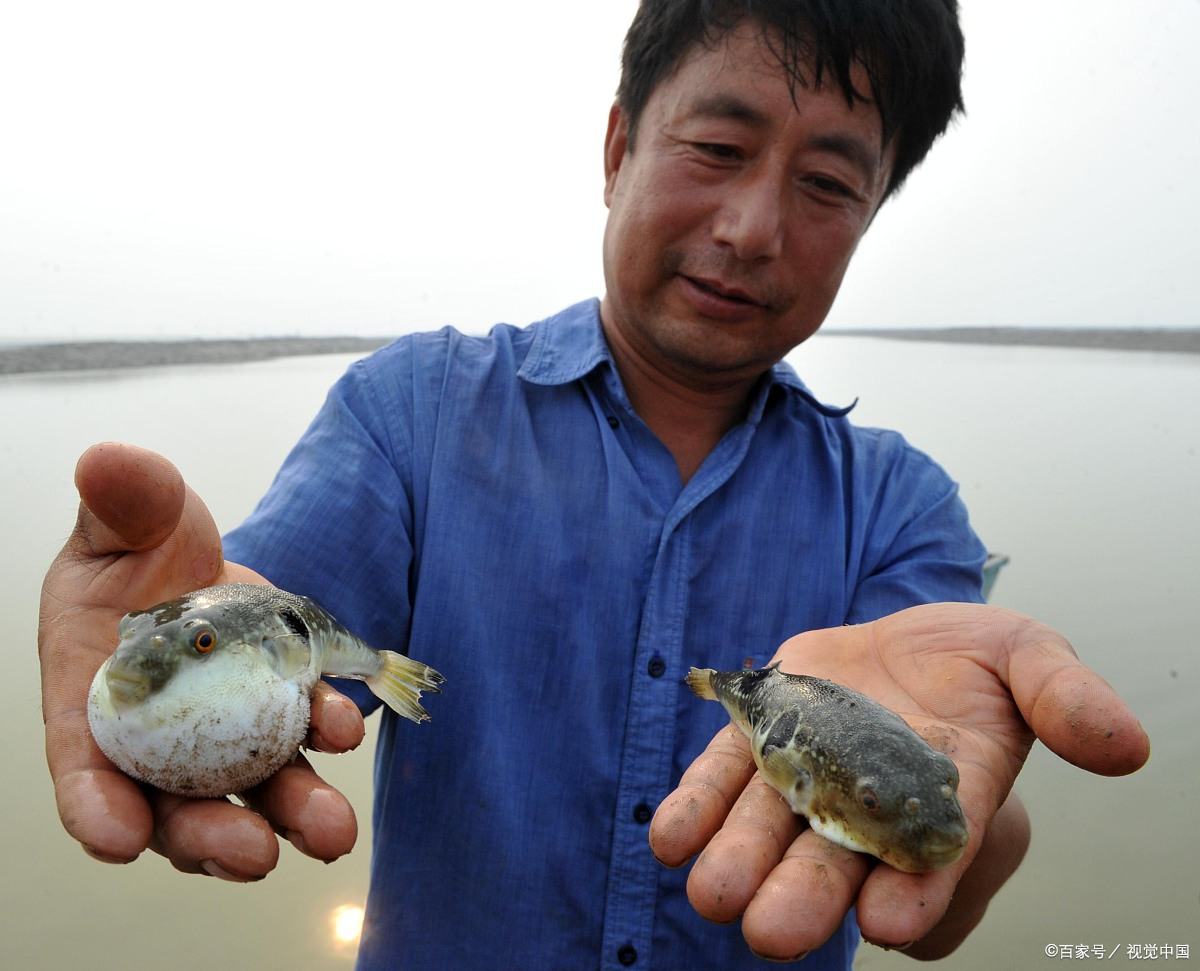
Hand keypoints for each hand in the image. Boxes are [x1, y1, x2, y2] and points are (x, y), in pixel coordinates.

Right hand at [39, 442, 365, 879]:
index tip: (118, 834)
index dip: (94, 806)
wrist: (200, 559)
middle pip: (175, 805)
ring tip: (332, 831)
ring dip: (291, 813)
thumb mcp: (123, 521)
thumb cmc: (140, 547)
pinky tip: (347, 724)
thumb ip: (119, 503)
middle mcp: (159, 737)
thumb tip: (106, 460)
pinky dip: (325, 736)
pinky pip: (304, 735)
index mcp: (92, 703)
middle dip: (212, 838)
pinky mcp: (280, 712)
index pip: (83, 768)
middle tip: (255, 853)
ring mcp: (225, 733)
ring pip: (251, 788)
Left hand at [649, 603, 1149, 959]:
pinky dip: (696, 807)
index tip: (893, 919)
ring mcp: (808, 771)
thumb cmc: (977, 656)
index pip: (933, 856)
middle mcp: (871, 802)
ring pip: (769, 828)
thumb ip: (1064, 697)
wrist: (904, 633)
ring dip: (739, 862)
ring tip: (712, 893)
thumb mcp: (1028, 656)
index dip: (918, 890)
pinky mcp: (759, 736)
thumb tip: (1126, 747)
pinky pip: (722, 779)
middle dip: (807, 897)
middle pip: (837, 860)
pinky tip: (669, 837)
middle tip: (773, 933)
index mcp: (946, 797)